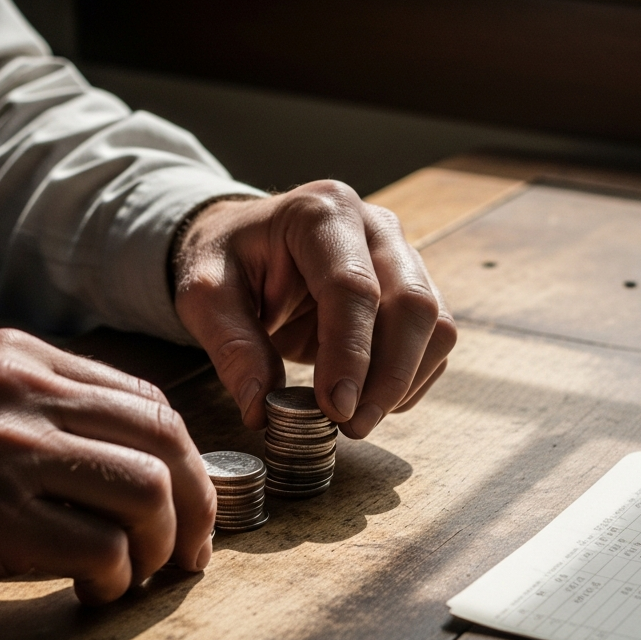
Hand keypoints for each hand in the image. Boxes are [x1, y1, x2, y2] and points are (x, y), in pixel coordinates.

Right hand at [0, 329, 215, 606]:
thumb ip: (36, 406)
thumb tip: (119, 455)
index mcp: (20, 357)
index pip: (144, 398)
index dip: (184, 458)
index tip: (188, 500)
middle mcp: (23, 392)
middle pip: (164, 439)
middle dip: (196, 502)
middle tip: (190, 550)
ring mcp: (8, 453)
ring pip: (147, 491)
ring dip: (162, 546)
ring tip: (141, 575)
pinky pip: (99, 550)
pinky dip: (116, 578)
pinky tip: (95, 591)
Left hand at [174, 181, 456, 438]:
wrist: (248, 243)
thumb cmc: (229, 261)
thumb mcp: (205, 296)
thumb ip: (232, 347)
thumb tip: (260, 409)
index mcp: (320, 214)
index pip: (352, 286)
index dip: (351, 353)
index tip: (337, 409)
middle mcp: (374, 226)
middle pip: (411, 303)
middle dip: (389, 376)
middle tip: (352, 425)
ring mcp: (401, 254)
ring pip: (435, 323)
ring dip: (404, 382)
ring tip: (358, 419)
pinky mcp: (413, 286)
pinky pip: (434, 339)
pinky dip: (410, 379)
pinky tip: (372, 400)